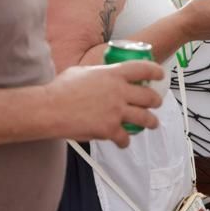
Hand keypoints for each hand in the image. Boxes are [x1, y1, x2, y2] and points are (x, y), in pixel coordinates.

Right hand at [48, 61, 164, 148]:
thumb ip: (98, 74)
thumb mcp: (82, 71)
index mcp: (113, 74)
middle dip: (156, 101)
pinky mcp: (110, 129)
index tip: (159, 75)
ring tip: (152, 123)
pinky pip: (125, 138)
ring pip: (145, 118)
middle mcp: (119, 92)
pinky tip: (123, 141)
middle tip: (155, 102)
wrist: (50, 109)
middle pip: (149, 96)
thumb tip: (100, 75)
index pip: (144, 69)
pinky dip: (125, 141)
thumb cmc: (60, 90)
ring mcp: (116, 111)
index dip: (156, 71)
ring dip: (151, 122)